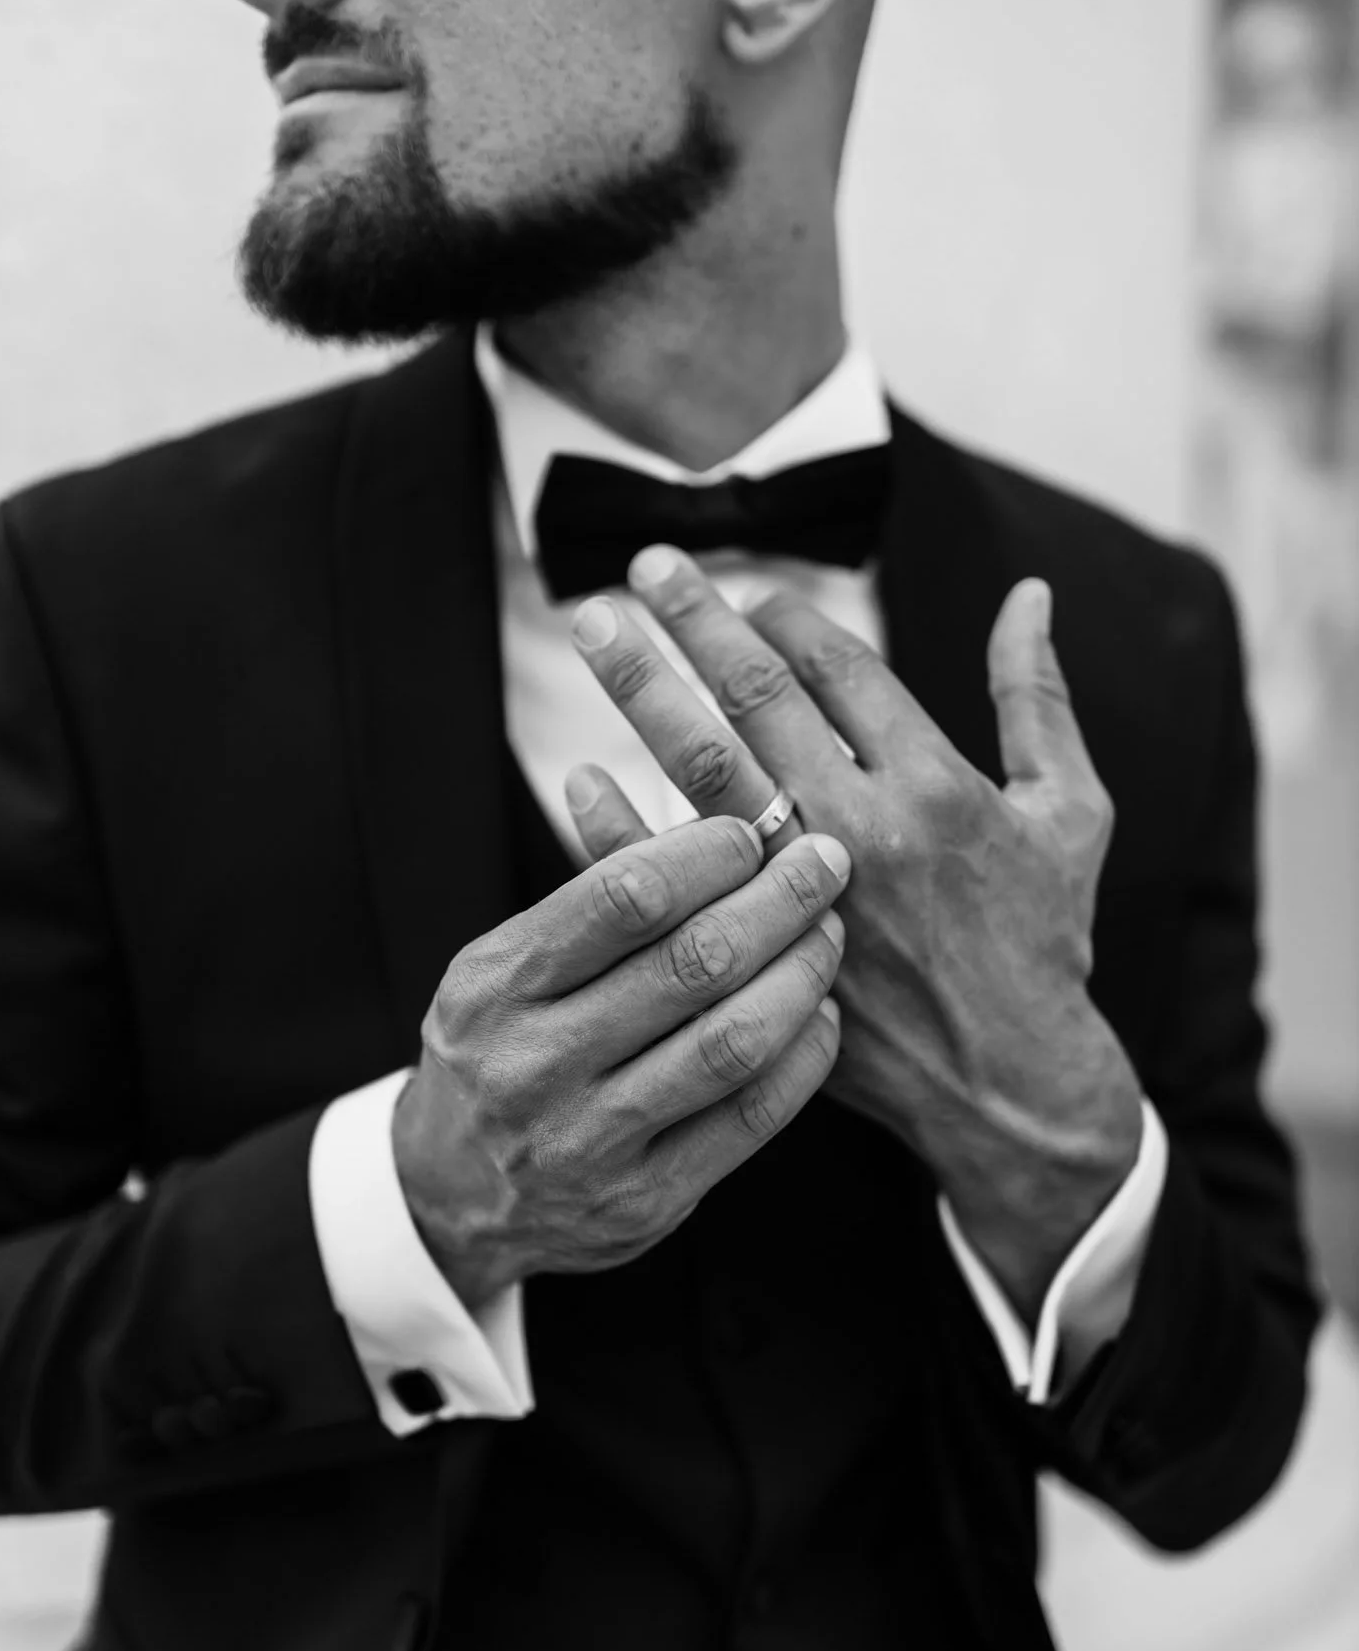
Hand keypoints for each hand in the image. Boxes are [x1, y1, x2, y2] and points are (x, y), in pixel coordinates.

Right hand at [393, 815, 850, 1309]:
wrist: (449, 1198)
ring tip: (829, 936)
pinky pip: (749, 1118)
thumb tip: (645, 789)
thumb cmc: (497, 1053)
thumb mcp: (502, 969)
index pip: (625, 898)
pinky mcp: (643, 1200)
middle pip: (693, 965)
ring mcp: (590, 1140)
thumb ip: (584, 900)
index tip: (756, 831)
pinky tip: (821, 1017)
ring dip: (801, 976)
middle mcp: (536, 1064)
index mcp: (497, 985)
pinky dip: (803, 1058)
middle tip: (826, 862)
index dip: (709, 854)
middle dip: (779, 901)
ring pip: (732, 1043)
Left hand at [564, 551, 1143, 1318]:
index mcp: (935, 786)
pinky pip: (673, 886)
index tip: (749, 593)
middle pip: (757, 701)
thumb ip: (1038, 697)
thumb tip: (1029, 592)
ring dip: (643, 692)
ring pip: (703, 772)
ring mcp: (799, 898)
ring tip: (596, 628)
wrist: (1009, 1085)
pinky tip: (581, 776)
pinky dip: (621, 828)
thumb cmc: (1044, 940)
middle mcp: (860, 833)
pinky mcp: (761, 958)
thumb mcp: (1070, 812)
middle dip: (697, 622)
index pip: (838, 667)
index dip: (785, 617)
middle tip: (647, 565)